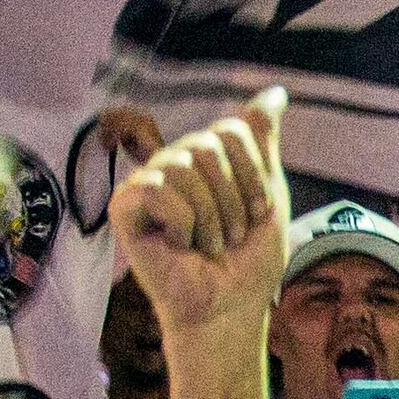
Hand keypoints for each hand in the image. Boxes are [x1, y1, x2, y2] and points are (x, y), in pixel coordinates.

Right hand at [110, 100, 295, 351]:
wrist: (228, 307)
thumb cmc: (247, 260)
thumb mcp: (268, 193)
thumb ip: (262, 142)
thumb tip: (274, 92)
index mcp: (204, 157)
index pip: (233, 131)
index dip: (253, 177)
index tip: (255, 214)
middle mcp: (173, 162)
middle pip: (211, 145)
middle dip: (232, 199)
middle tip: (227, 236)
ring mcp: (147, 182)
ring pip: (187, 167)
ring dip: (210, 217)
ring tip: (205, 244)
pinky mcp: (124, 206)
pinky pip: (159, 187)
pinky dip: (181, 221)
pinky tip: (177, 243)